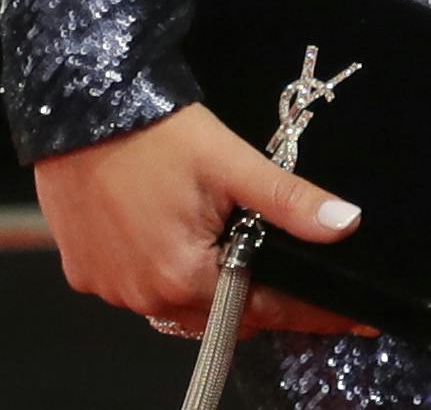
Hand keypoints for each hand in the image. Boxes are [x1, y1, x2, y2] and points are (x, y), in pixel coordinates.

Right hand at [34, 99, 374, 337]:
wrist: (80, 112)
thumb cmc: (157, 134)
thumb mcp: (232, 162)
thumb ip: (288, 200)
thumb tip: (345, 223)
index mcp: (184, 278)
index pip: (263, 310)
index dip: (308, 312)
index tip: (350, 318)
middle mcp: (144, 297)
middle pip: (219, 311)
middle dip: (256, 294)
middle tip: (287, 269)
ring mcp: (111, 289)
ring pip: (177, 304)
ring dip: (207, 283)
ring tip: (230, 247)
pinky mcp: (86, 274)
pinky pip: (137, 286)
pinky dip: (163, 271)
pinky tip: (173, 237)